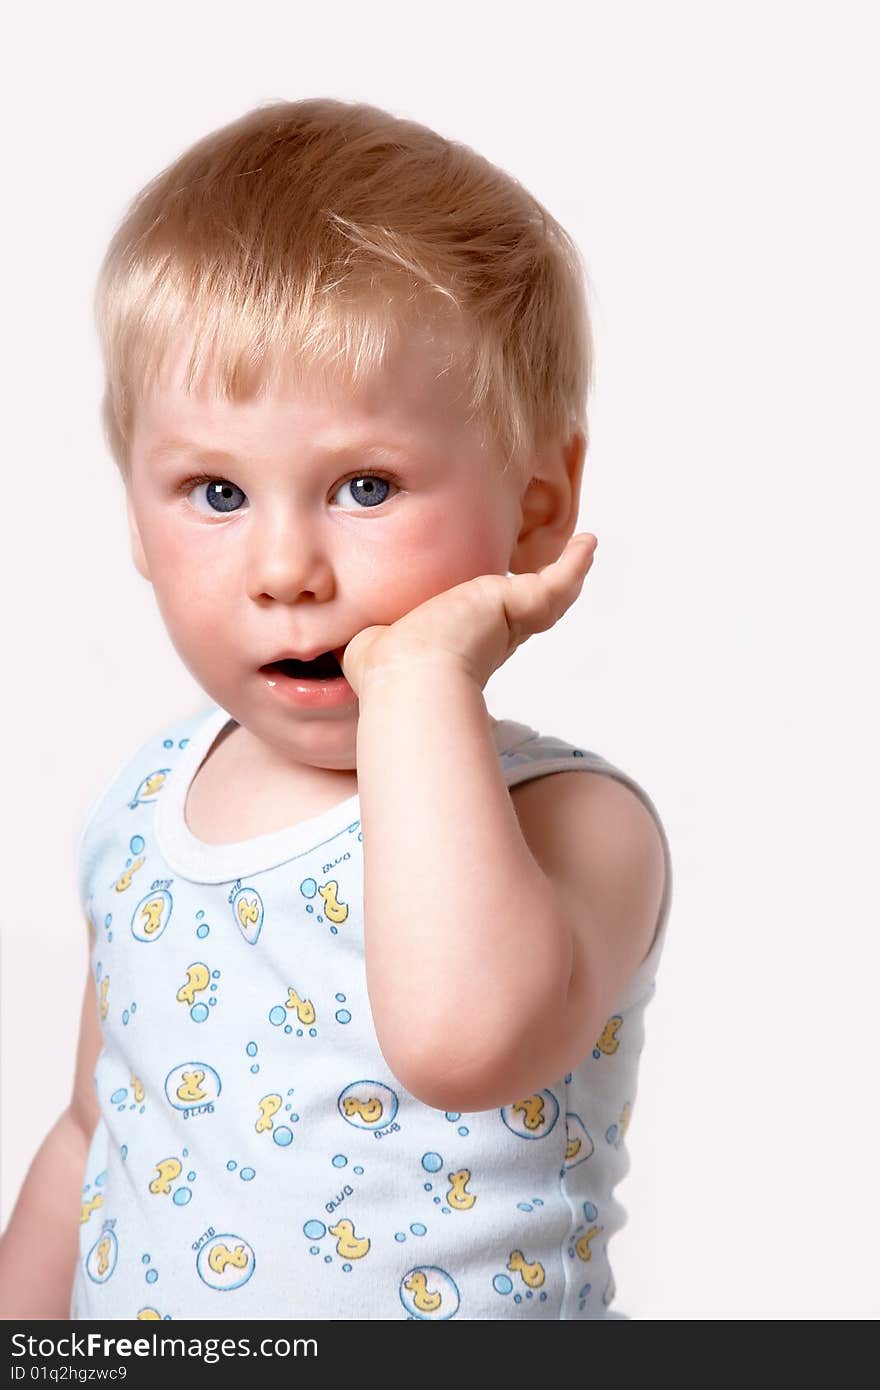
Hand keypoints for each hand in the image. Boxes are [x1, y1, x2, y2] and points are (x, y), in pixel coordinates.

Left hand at [340, 532, 597, 695]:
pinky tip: (588, 542)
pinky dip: (574, 564)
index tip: (497, 601)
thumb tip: (357, 640)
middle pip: (525, 609)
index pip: (484, 624)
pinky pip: (556, 583)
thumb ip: (373, 635)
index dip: (496, 613)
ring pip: (546, 597)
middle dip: (542, 591)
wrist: (409, 678)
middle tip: (559, 573)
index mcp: (459, 644)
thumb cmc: (386, 670)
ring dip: (568, 574)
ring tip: (584, 550)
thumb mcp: (374, 641)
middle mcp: (490, 635)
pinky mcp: (519, 606)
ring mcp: (508, 622)